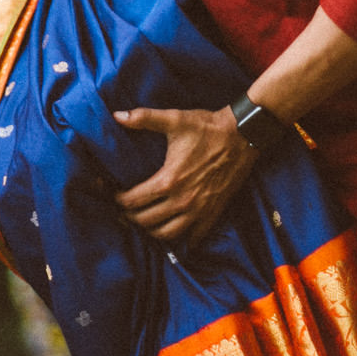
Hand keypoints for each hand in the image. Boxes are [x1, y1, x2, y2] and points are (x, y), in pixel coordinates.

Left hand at [112, 105, 257, 242]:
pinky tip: (174, 233)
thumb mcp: (174, 119)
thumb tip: (116, 115)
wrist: (243, 135)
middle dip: (130, 217)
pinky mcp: (214, 212)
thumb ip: (143, 118)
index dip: (118, 200)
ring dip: (152, 231)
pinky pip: (194, 237)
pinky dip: (181, 240)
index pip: (133, 200)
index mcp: (168, 180)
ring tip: (144, 223)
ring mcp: (199, 210)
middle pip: (146, 221)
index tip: (113, 196)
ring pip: (167, 234)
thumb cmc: (207, 127)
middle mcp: (182, 200)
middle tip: (124, 211)